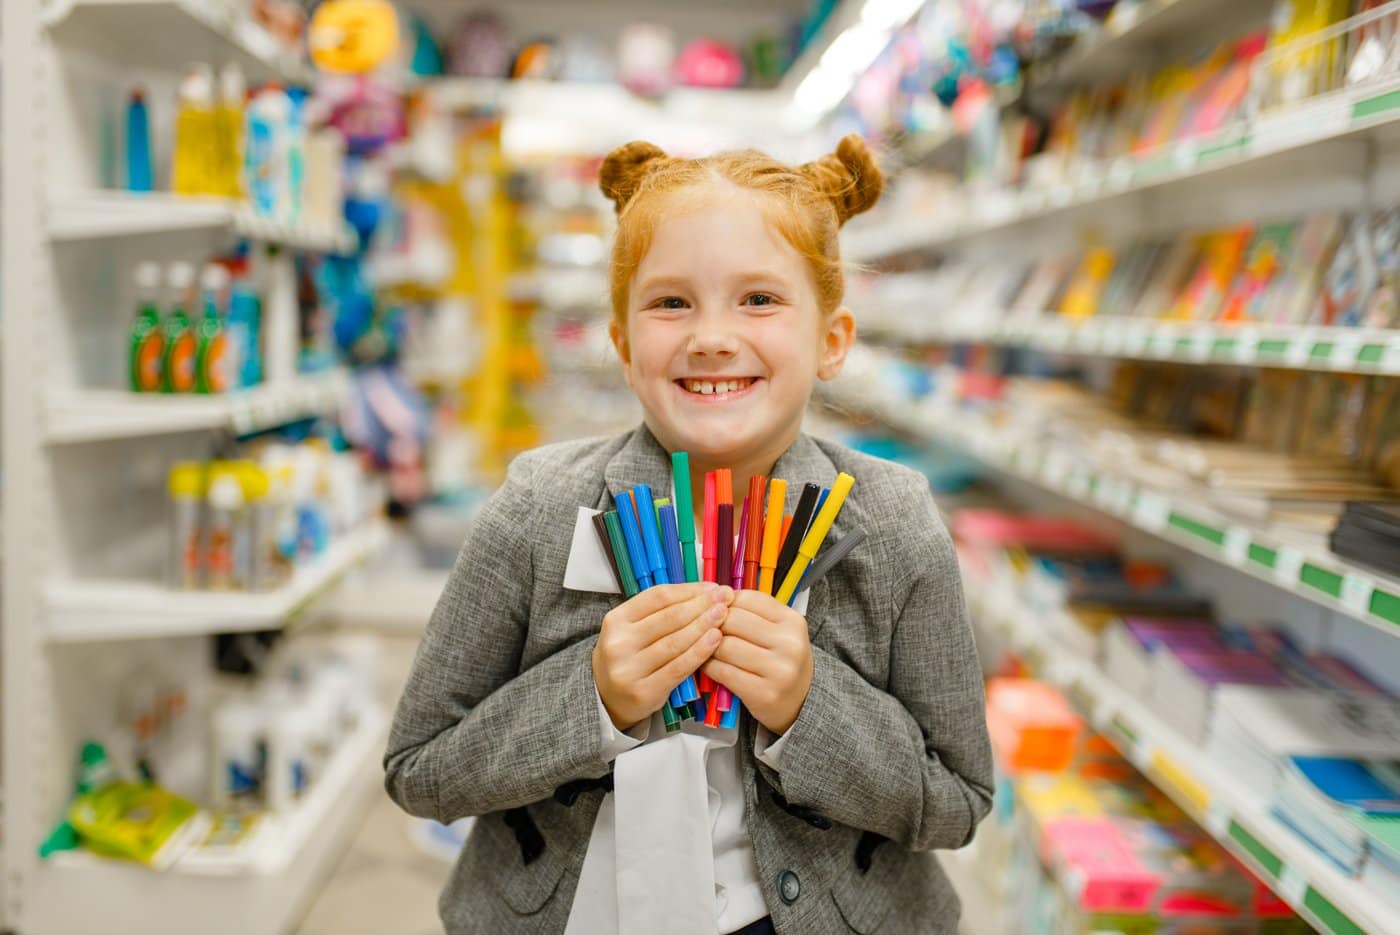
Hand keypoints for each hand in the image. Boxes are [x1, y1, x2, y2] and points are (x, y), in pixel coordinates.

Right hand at [593, 582, 733, 730]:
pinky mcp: (643, 692)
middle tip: (725, 597)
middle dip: (701, 605)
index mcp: (616, 620)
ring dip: (704, 625)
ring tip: (724, 615)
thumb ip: (661, 612)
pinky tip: (715, 640)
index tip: (713, 587)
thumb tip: (704, 592)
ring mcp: (629, 669)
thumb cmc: (629, 656)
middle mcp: (619, 643)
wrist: (606, 698)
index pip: (657, 597)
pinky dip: (699, 652)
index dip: (688, 590)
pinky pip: (678, 667)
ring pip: (675, 642)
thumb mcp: (633, 629)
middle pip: (669, 617)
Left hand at [701, 589, 813, 734]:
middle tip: (704, 628)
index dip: (724, 601)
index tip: (715, 609)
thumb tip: (714, 597)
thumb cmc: (781, 659)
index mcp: (793, 621)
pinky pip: (723, 672)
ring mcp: (779, 671)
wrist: (801, 700)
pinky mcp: (764, 694)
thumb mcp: (779, 630)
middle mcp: (789, 644)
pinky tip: (707, 664)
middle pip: (733, 620)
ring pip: (724, 646)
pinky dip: (709, 666)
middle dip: (713, 623)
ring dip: (707, 646)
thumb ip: (752, 612)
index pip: (748, 599)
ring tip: (704, 647)